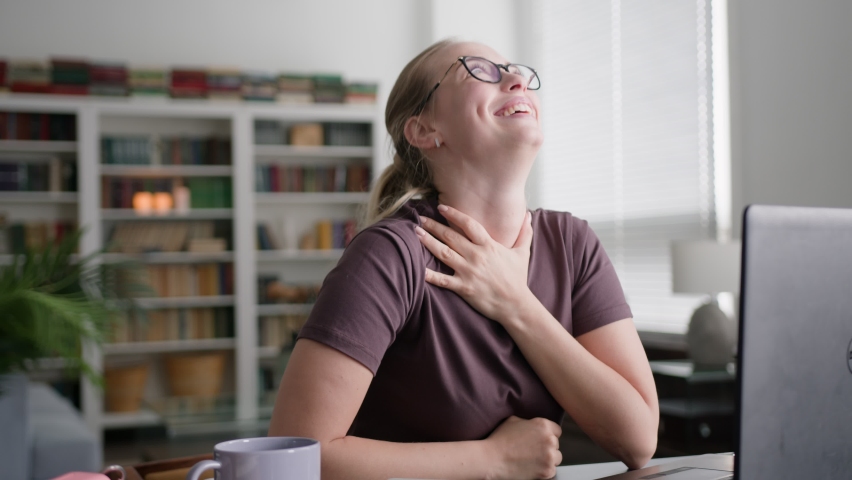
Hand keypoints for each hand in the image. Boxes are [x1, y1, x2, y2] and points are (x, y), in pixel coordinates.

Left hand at [415, 204, 533, 324]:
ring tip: (416, 233)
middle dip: (434, 226)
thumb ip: (524, 233)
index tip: (441, 207)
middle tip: (420, 219)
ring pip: (443, 253)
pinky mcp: (463, 287)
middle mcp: (476, 256)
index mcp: (488, 245)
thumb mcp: (523, 253)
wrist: (516, 304)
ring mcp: (468, 271)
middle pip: (451, 236)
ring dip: (428, 242)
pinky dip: (429, 275)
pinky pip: (442, 280)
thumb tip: (528, 215)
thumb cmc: (518, 279)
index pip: (468, 225)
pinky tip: (417, 268)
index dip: (454, 214)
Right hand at [485, 416, 562, 479]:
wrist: (492, 458)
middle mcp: (549, 440)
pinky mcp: (547, 471)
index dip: (548, 434)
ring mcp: (550, 456)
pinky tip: (532, 467)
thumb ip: (528, 422)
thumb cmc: (500, 439)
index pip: (557, 430)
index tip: (540, 440)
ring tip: (533, 460)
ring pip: (556, 458)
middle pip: (556, 444)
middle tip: (533, 451)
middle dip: (547, 447)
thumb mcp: (513, 421)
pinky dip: (544, 470)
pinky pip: (552, 471)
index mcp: (543, 425)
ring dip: (548, 459)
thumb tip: (531, 425)